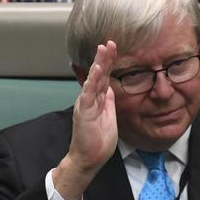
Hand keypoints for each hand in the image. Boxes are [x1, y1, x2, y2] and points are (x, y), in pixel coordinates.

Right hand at [53, 41, 117, 199]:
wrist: (89, 157)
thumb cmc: (98, 139)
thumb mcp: (108, 116)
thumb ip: (108, 101)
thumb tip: (112, 89)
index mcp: (97, 99)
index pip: (104, 77)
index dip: (108, 63)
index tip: (114, 48)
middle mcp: (90, 98)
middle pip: (98, 74)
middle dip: (104, 58)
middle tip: (110, 42)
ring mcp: (87, 104)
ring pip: (93, 80)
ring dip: (99, 64)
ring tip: (103, 49)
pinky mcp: (85, 112)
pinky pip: (89, 94)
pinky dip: (92, 81)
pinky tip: (97, 70)